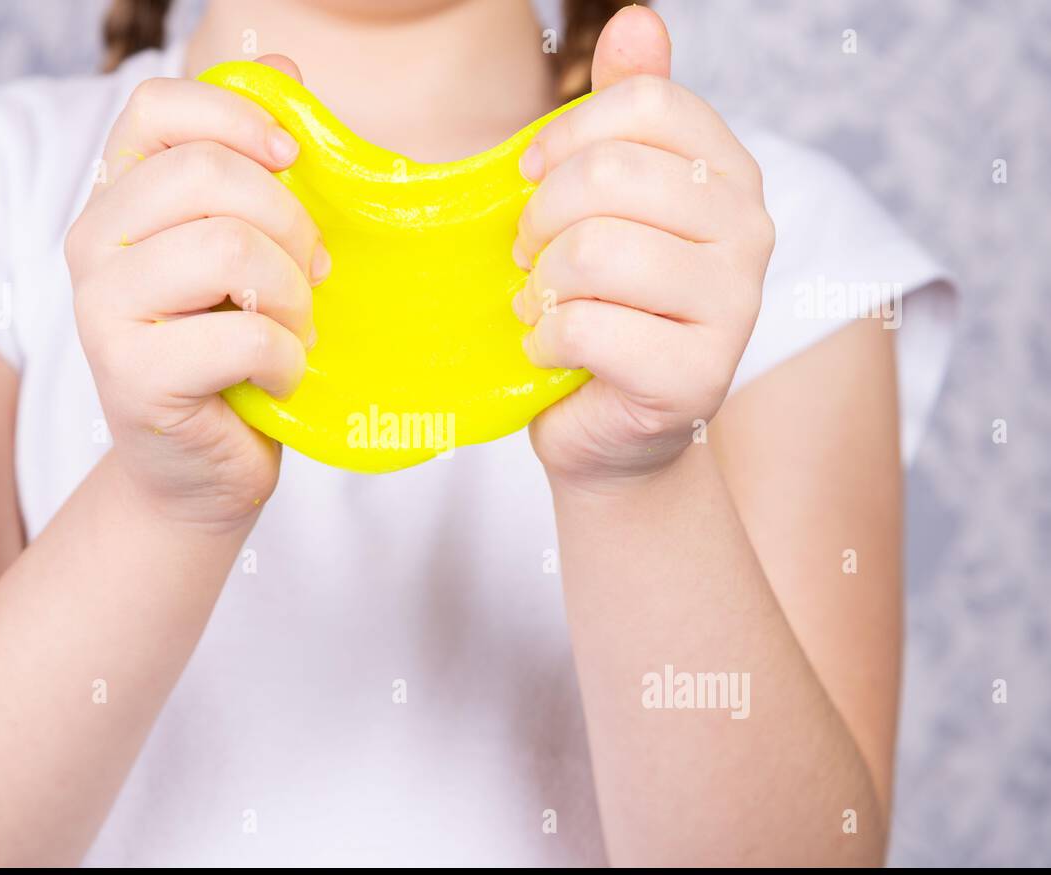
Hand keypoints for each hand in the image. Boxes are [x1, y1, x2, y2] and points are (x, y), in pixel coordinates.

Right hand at [65, 56, 328, 526]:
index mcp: (118, 200)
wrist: (197, 471)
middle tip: (313, 274)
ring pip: (228, 249)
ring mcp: (104, 312)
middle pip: (205, 174)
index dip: (236, 116)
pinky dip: (287, 359)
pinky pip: (244, 335)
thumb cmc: (229, 355)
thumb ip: (255, 165)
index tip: (293, 161)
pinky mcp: (133, 376)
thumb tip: (284, 70)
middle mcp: (94, 245)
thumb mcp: (246, 252)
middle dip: (289, 224)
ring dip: (293, 297)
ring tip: (294, 331)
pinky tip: (279, 377)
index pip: (156, 107)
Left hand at [516, 7, 773, 489]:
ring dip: (540, 283)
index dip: (564, 133)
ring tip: (539, 302)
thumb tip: (637, 18)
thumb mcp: (610, 207)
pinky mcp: (698, 376)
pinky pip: (587, 328)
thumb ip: (626, 119)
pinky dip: (545, 340)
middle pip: (613, 175)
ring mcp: (735, 307)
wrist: (618, 431)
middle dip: (539, 216)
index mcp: (730, 172)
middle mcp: (751, 231)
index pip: (646, 102)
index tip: (530, 175)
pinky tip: (551, 349)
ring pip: (596, 253)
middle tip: (524, 254)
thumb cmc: (607, 308)